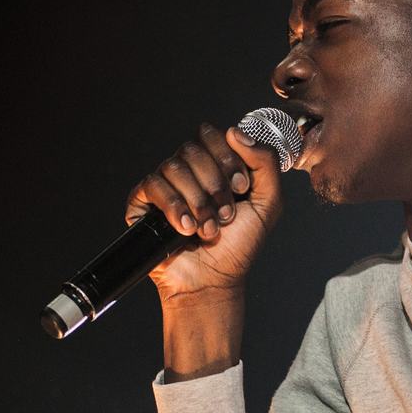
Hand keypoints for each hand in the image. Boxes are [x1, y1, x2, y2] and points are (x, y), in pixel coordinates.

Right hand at [125, 122, 283, 303]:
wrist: (213, 281)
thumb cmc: (240, 245)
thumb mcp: (267, 202)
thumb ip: (264, 163)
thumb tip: (234, 131)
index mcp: (215, 165)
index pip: (213, 135)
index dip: (228, 158)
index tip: (241, 188)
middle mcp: (188, 171)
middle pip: (192, 149)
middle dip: (215, 185)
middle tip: (226, 214)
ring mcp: (165, 186)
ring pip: (173, 167)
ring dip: (197, 201)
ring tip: (208, 228)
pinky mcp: (143, 204)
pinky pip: (152, 185)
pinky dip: (173, 207)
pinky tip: (185, 228)